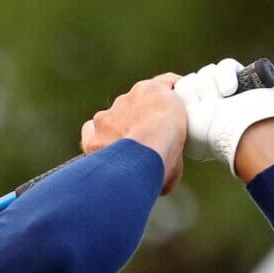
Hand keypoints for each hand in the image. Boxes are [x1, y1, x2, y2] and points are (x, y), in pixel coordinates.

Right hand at [81, 74, 187, 194]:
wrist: (147, 149)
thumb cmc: (138, 173)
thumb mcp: (130, 180)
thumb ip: (139, 176)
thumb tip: (160, 187)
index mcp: (94, 141)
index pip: (92, 132)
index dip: (108, 136)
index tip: (124, 141)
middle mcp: (103, 119)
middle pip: (116, 116)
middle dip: (131, 122)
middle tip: (151, 134)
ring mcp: (123, 102)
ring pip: (138, 100)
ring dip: (149, 107)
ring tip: (170, 118)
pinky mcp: (145, 89)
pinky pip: (162, 84)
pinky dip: (170, 88)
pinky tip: (180, 95)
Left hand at [174, 58, 273, 177]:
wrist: (246, 134)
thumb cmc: (213, 135)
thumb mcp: (186, 129)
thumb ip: (176, 112)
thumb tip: (173, 91)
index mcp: (190, 119)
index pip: (176, 92)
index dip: (184, 96)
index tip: (193, 110)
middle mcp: (205, 105)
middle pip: (189, 80)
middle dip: (199, 91)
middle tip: (209, 107)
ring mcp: (223, 92)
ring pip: (206, 72)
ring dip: (213, 86)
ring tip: (222, 99)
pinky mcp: (242, 79)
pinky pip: (224, 65)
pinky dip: (226, 76)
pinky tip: (230, 90)